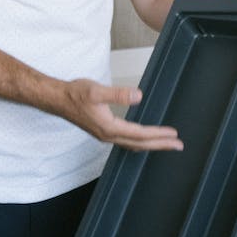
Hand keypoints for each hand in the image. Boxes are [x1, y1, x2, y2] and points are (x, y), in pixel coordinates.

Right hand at [57, 79, 182, 150]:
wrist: (58, 99)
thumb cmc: (75, 94)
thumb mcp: (97, 90)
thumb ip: (118, 94)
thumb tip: (138, 96)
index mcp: (110, 127)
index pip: (140, 134)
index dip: (158, 134)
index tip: (174, 134)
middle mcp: (109, 135)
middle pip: (140, 144)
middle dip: (160, 145)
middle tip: (178, 145)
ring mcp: (106, 135)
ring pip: (134, 144)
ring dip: (152, 144)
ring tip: (166, 143)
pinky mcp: (103, 132)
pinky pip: (127, 141)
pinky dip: (140, 142)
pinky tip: (143, 138)